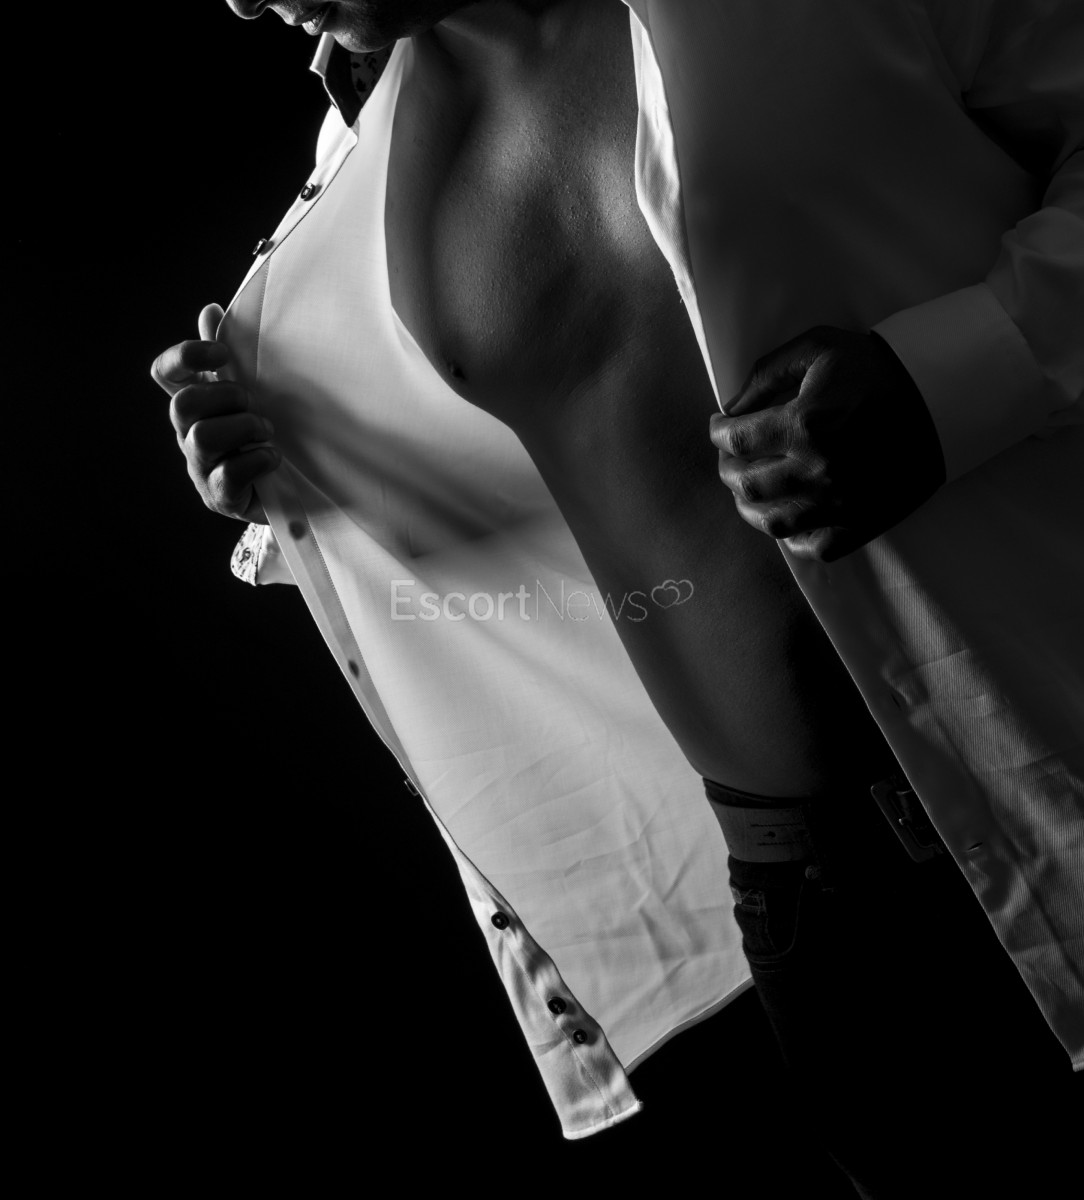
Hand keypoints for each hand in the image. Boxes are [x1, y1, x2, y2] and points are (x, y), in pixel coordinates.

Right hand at [150, 304, 278, 523]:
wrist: (292, 491)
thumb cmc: (265, 436)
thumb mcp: (252, 393)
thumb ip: (231, 356)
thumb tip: (210, 310)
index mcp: (195, 404)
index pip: (166, 373)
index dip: (187, 357)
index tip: (222, 354)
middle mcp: (189, 434)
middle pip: (183, 404)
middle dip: (226, 396)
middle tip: (256, 403)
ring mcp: (200, 467)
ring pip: (202, 438)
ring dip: (243, 427)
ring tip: (267, 432)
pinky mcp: (220, 497)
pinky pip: (228, 474)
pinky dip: (257, 461)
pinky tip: (274, 457)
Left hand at [709, 326, 945, 561]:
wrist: (942, 396)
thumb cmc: (876, 367)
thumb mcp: (818, 347)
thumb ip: (766, 373)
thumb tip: (732, 407)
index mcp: (804, 424)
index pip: (735, 440)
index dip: (718, 433)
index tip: (719, 427)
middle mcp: (818, 469)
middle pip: (746, 485)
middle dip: (728, 469)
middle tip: (730, 458)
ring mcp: (840, 502)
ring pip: (773, 522)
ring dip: (749, 509)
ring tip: (747, 494)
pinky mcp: (864, 521)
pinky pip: (817, 547)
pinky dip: (794, 539)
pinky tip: (788, 522)